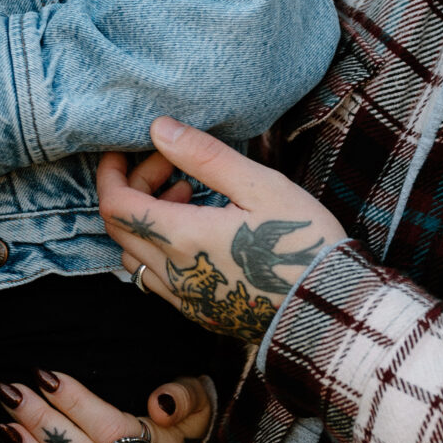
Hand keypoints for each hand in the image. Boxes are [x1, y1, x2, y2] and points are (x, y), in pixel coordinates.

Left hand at [0, 370, 213, 442]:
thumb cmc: (186, 425)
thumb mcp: (200, 405)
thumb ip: (185, 398)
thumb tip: (160, 403)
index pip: (111, 430)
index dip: (77, 404)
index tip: (46, 375)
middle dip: (42, 422)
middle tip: (11, 390)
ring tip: (4, 414)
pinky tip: (7, 439)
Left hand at [98, 117, 345, 348]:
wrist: (331, 308)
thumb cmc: (304, 242)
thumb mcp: (260, 186)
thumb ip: (205, 157)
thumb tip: (159, 129)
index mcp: (183, 239)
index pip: (116, 205)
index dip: (112, 172)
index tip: (126, 149)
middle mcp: (174, 274)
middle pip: (119, 228)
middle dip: (133, 188)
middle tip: (171, 164)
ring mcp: (184, 299)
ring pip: (133, 255)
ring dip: (146, 219)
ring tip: (186, 193)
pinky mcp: (198, 312)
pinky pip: (156, 277)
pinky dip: (159, 246)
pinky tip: (196, 229)